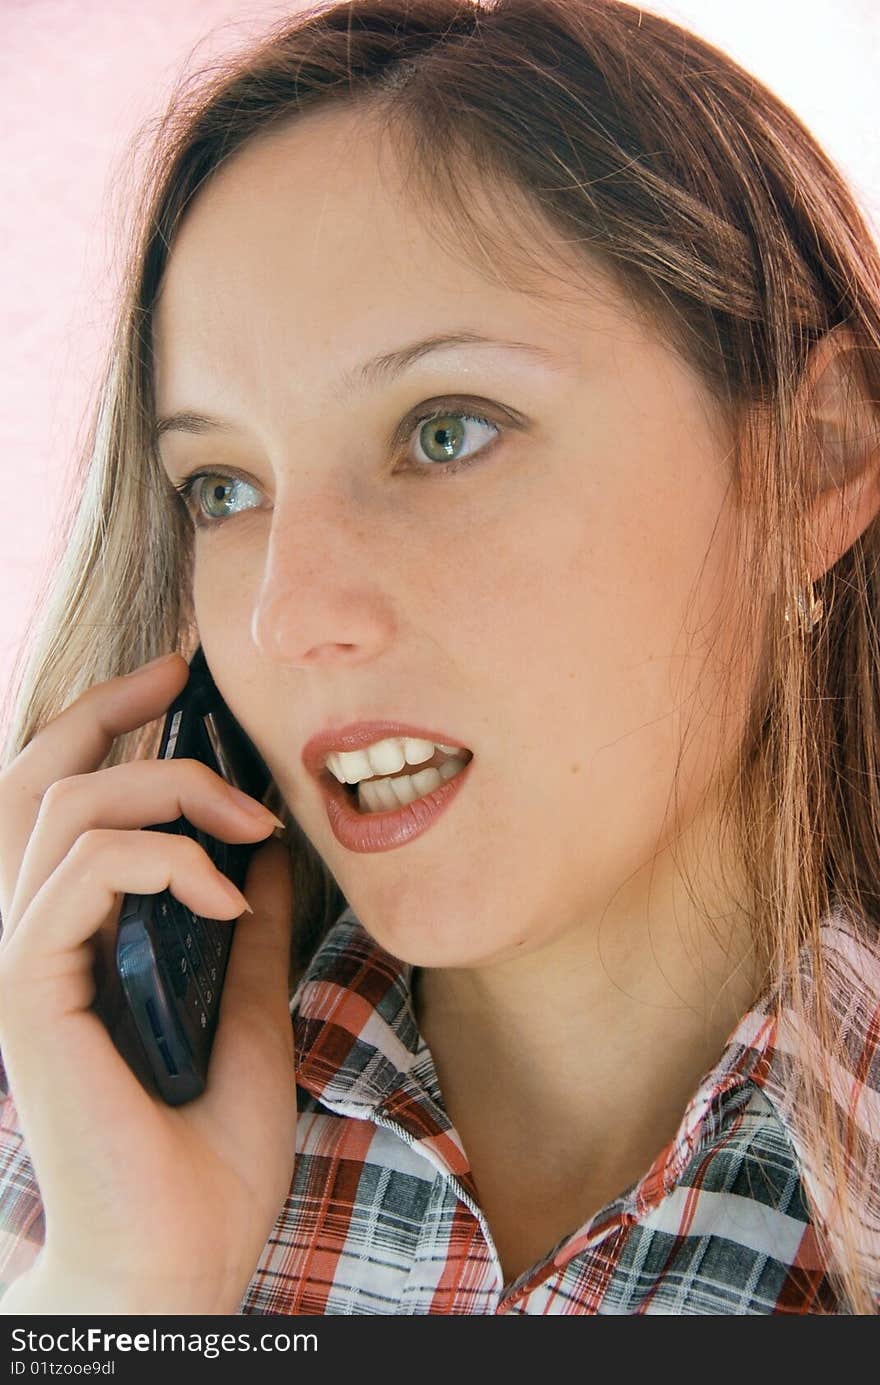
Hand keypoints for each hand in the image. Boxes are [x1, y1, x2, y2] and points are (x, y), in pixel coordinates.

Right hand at [0, 654, 296, 1313]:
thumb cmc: (205, 1148)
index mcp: (77, 939)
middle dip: (108, 709)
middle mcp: (34, 936)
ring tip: (250, 824)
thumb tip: (268, 848)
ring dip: (167, 789)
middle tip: (182, 672)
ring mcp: (24, 960)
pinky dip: (165, 861)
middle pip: (35, 777)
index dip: (111, 726)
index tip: (181, 684)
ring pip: (62, 807)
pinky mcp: (29, 987)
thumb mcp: (247, 1004)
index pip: (66, 802)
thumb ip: (246, 923)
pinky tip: (229, 899)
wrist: (182, 1253)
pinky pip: (83, 872)